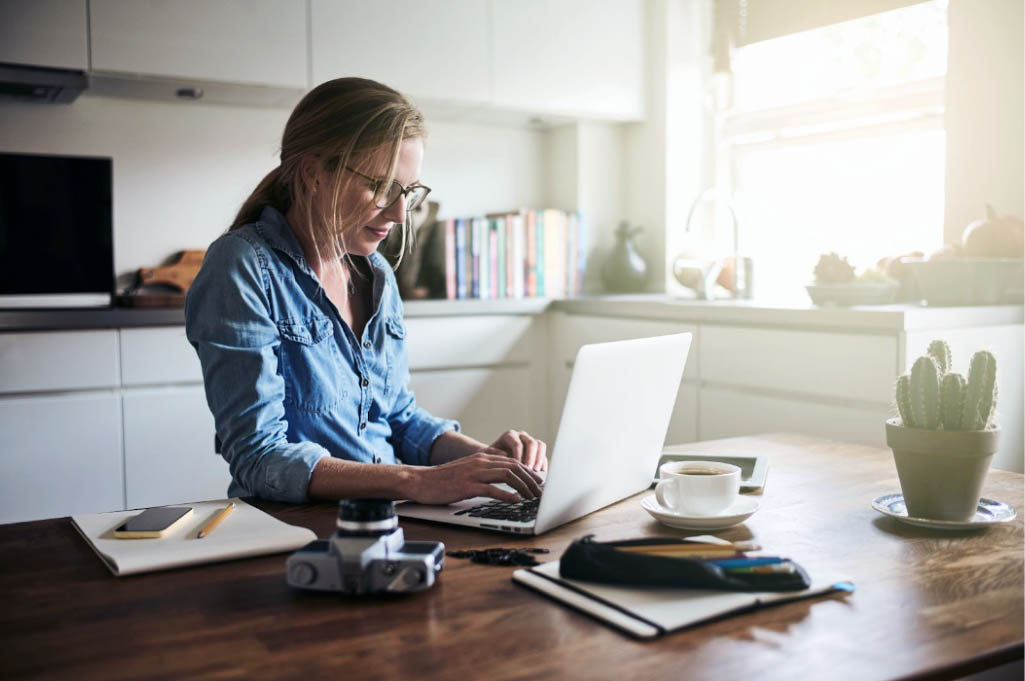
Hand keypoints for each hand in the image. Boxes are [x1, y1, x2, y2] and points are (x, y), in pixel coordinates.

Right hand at [405, 452, 543, 504]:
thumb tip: (503, 478)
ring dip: (523, 487)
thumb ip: (485, 471)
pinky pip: (491, 489)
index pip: (512, 462)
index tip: (538, 482)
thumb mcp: (468, 470)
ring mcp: (474, 473)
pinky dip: (506, 494)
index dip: (528, 472)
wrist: (420, 480)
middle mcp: (481, 462)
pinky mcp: (467, 486)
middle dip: (531, 480)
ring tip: (533, 497)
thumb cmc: (443, 479)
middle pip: (514, 467)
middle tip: (541, 491)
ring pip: (507, 476)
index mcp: (482, 458)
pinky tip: (515, 501)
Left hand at [489, 429, 547, 472]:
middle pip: (531, 442)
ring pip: (540, 445)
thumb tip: (505, 455)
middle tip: (530, 469)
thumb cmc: (490, 457)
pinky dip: (543, 462)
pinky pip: (543, 453)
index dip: (519, 455)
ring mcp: (530, 442)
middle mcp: (521, 436)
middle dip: (531, 457)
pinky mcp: (536, 450)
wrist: (494, 458)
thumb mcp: (488, 455)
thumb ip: (493, 453)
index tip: (519, 467)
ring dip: (539, 458)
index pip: (517, 443)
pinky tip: (542, 472)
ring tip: (537, 471)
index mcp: (509, 435)